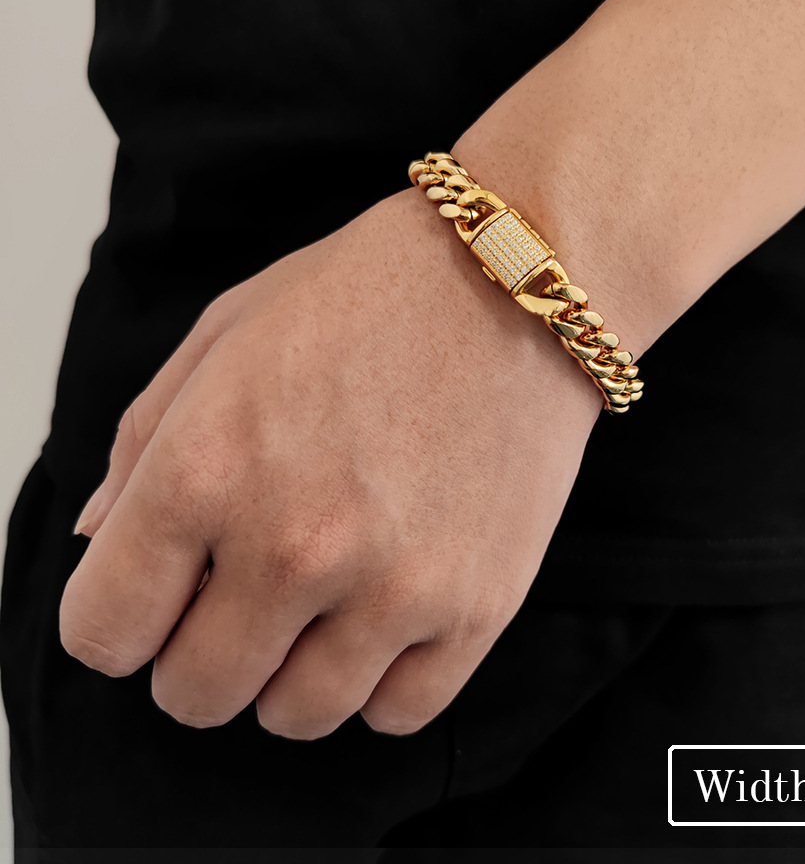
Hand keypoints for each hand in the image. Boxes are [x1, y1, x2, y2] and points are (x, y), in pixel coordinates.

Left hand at [59, 187, 601, 738]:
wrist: (513, 284)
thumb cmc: (365, 296)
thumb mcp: (225, 334)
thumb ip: (141, 444)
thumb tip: (96, 542)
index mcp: (204, 471)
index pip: (102, 631)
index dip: (118, 621)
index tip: (156, 597)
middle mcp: (292, 545)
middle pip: (195, 693)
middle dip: (199, 653)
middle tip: (237, 598)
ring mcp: (393, 587)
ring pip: (296, 715)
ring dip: (289, 672)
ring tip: (318, 603)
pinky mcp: (478, 607)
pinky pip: (397, 712)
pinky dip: (378, 680)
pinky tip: (383, 617)